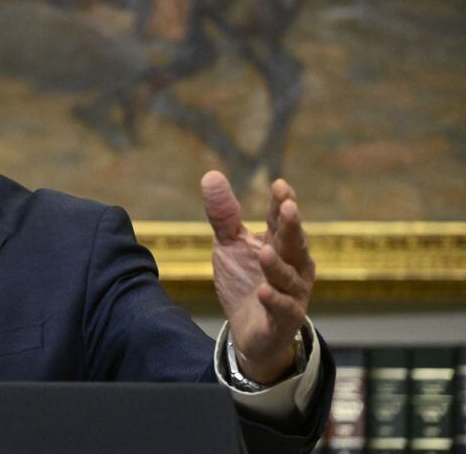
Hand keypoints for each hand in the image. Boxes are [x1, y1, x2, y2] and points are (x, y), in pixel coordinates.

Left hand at [201, 171, 313, 384]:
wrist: (248, 330)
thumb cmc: (245, 280)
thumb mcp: (229, 244)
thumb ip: (223, 214)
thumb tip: (211, 175)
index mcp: (280, 244)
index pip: (281, 220)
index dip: (281, 202)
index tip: (279, 185)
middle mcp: (293, 266)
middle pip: (294, 243)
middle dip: (292, 226)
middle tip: (288, 207)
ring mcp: (292, 293)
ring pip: (289, 277)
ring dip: (278, 265)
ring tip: (264, 253)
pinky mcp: (284, 319)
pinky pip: (284, 309)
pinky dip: (275, 300)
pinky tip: (263, 291)